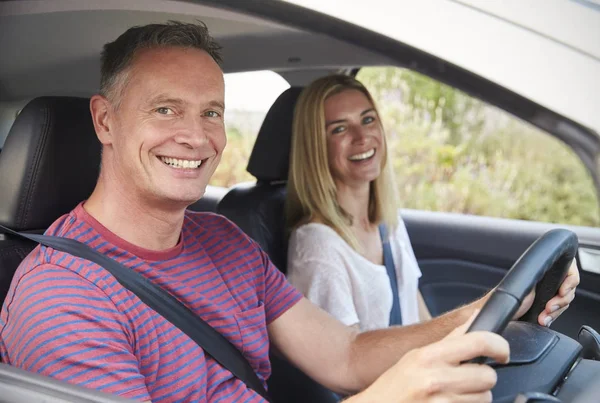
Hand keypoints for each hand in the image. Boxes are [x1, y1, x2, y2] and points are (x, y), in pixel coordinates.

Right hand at [352, 313, 508, 402]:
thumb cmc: (393, 388)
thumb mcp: (415, 358)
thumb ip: (448, 342)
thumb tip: (476, 320)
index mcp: (428, 356)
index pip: (478, 342)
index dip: (499, 346)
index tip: (502, 353)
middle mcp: (435, 379)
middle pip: (488, 376)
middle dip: (482, 379)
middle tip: (467, 380)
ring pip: (485, 398)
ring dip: (475, 397)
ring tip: (453, 395)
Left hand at [513, 258, 578, 325]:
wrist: (501, 312)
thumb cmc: (507, 296)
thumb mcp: (524, 282)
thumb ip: (536, 275)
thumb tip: (551, 273)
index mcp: (544, 270)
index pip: (569, 270)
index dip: (570, 281)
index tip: (562, 292)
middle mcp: (548, 281)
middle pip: (569, 289)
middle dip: (561, 301)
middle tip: (549, 307)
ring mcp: (549, 295)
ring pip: (565, 301)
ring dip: (556, 311)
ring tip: (543, 317)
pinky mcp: (547, 307)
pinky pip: (558, 311)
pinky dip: (553, 317)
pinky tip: (544, 320)